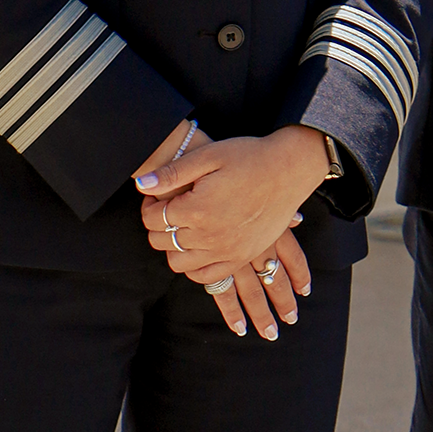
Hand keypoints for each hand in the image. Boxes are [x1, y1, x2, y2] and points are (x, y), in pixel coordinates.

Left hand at [136, 124, 327, 339]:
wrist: (290, 169)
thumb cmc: (250, 157)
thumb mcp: (209, 155)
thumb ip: (173, 173)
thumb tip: (142, 184)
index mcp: (197, 208)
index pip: (153, 219)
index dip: (149, 207)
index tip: (157, 196)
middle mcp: (209, 235)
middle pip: (162, 241)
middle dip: (158, 225)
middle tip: (168, 209)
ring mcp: (226, 250)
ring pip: (180, 263)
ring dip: (174, 247)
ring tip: (183, 227)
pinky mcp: (240, 257)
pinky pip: (206, 276)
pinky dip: (195, 267)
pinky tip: (198, 248)